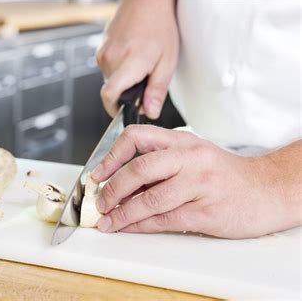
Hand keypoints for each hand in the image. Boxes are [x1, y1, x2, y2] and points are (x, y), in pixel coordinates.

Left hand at [91, 125, 301, 238]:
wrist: (268, 190)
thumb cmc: (225, 175)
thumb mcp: (193, 156)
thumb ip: (160, 164)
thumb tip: (120, 183)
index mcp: (182, 141)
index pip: (136, 137)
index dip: (111, 156)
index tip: (98, 174)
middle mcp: (190, 158)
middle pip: (139, 169)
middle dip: (112, 189)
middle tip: (100, 202)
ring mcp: (199, 184)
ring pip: (150, 199)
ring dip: (122, 213)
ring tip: (108, 221)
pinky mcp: (206, 211)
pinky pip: (165, 220)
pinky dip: (141, 225)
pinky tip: (129, 228)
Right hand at [96, 0, 178, 118]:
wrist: (146, 1)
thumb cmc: (159, 27)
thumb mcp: (167, 61)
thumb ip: (157, 90)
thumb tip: (150, 112)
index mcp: (129, 63)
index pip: (109, 96)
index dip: (114, 110)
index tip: (124, 112)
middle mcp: (111, 59)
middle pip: (112, 91)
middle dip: (126, 93)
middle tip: (144, 80)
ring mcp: (103, 54)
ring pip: (110, 80)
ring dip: (123, 80)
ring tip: (140, 64)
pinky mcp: (100, 49)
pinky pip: (108, 69)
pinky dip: (119, 69)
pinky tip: (132, 56)